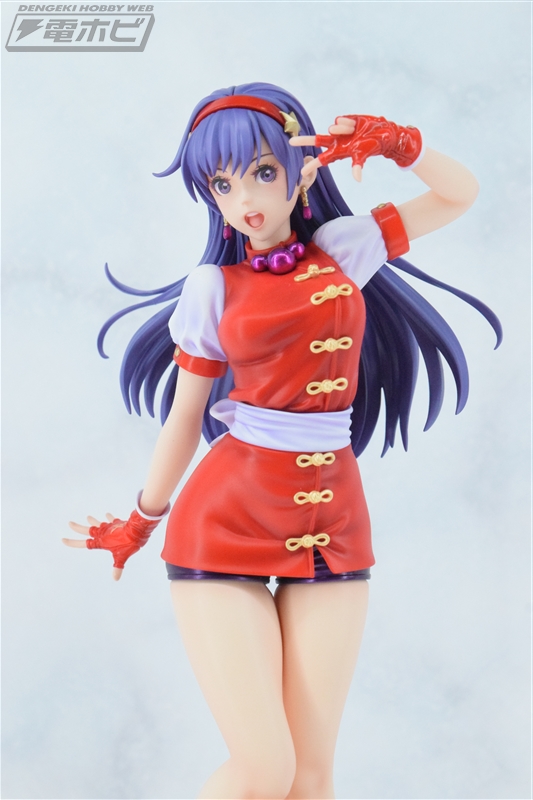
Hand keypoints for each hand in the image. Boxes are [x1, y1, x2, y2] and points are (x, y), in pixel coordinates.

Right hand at [63, 509, 159, 580]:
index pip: (84, 543)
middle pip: (87, 530)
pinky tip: (107, 515)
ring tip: (88, 517)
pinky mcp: (117, 524)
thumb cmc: (128, 543)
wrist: (137, 528)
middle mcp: (103, 533)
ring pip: (98, 523)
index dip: (73, 542)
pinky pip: (111, 521)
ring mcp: (110, 527)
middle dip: (78, 528)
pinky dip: (109, 519)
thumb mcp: (122, 556)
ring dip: (93, 521)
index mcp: (101, 541)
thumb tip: (115, 578)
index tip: (63, 539)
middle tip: (69, 523)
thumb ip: (117, 567)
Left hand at [290, 115, 421, 181]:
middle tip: (291, 142)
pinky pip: (340, 120)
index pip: (322, 159)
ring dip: (342, 128)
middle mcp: (337, 142)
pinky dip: (347, 122)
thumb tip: (357, 178)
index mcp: (339, 152)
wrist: (382, 133)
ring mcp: (340, 131)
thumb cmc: (372, 146)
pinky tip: (355, 124)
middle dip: (304, 141)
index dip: (312, 165)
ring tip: (353, 130)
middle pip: (317, 140)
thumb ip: (358, 165)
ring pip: (333, 128)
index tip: (301, 171)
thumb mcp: (363, 155)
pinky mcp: (344, 121)